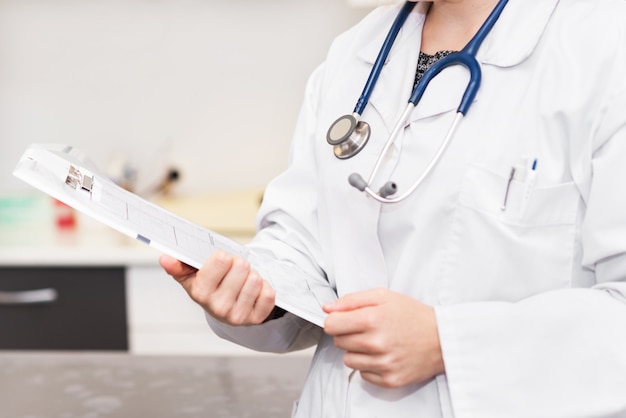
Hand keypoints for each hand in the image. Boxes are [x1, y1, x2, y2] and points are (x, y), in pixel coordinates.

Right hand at [159, 251, 275, 325]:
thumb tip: (165, 259)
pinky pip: (268, 293)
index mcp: (200, 293)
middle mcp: (218, 308)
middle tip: (233, 273)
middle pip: (241, 266)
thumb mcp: (191, 275)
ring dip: (252, 275)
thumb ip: (178, 265)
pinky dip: (264, 288)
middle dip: (239, 264)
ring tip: (242, 282)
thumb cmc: (209, 287)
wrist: (225, 309)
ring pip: (255, 278)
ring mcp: (238, 316)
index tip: (220, 263)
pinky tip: (253, 293)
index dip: (223, 257)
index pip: (222, 259)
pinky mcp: (256, 319)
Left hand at [323, 288, 444, 387]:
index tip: (345, 320)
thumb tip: (327, 309)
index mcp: (372, 319)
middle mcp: (376, 343)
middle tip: (367, 329)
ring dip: (357, 351)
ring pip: (348, 360)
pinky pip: (363, 375)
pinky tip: (383, 355)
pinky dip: (369, 366)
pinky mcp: (390, 379)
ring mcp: (383, 364)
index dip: (336, 321)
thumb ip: (352, 300)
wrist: (442, 338)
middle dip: (348, 334)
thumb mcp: (383, 296)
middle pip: (338, 342)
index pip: (331, 325)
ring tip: (376, 342)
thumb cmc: (413, 315)